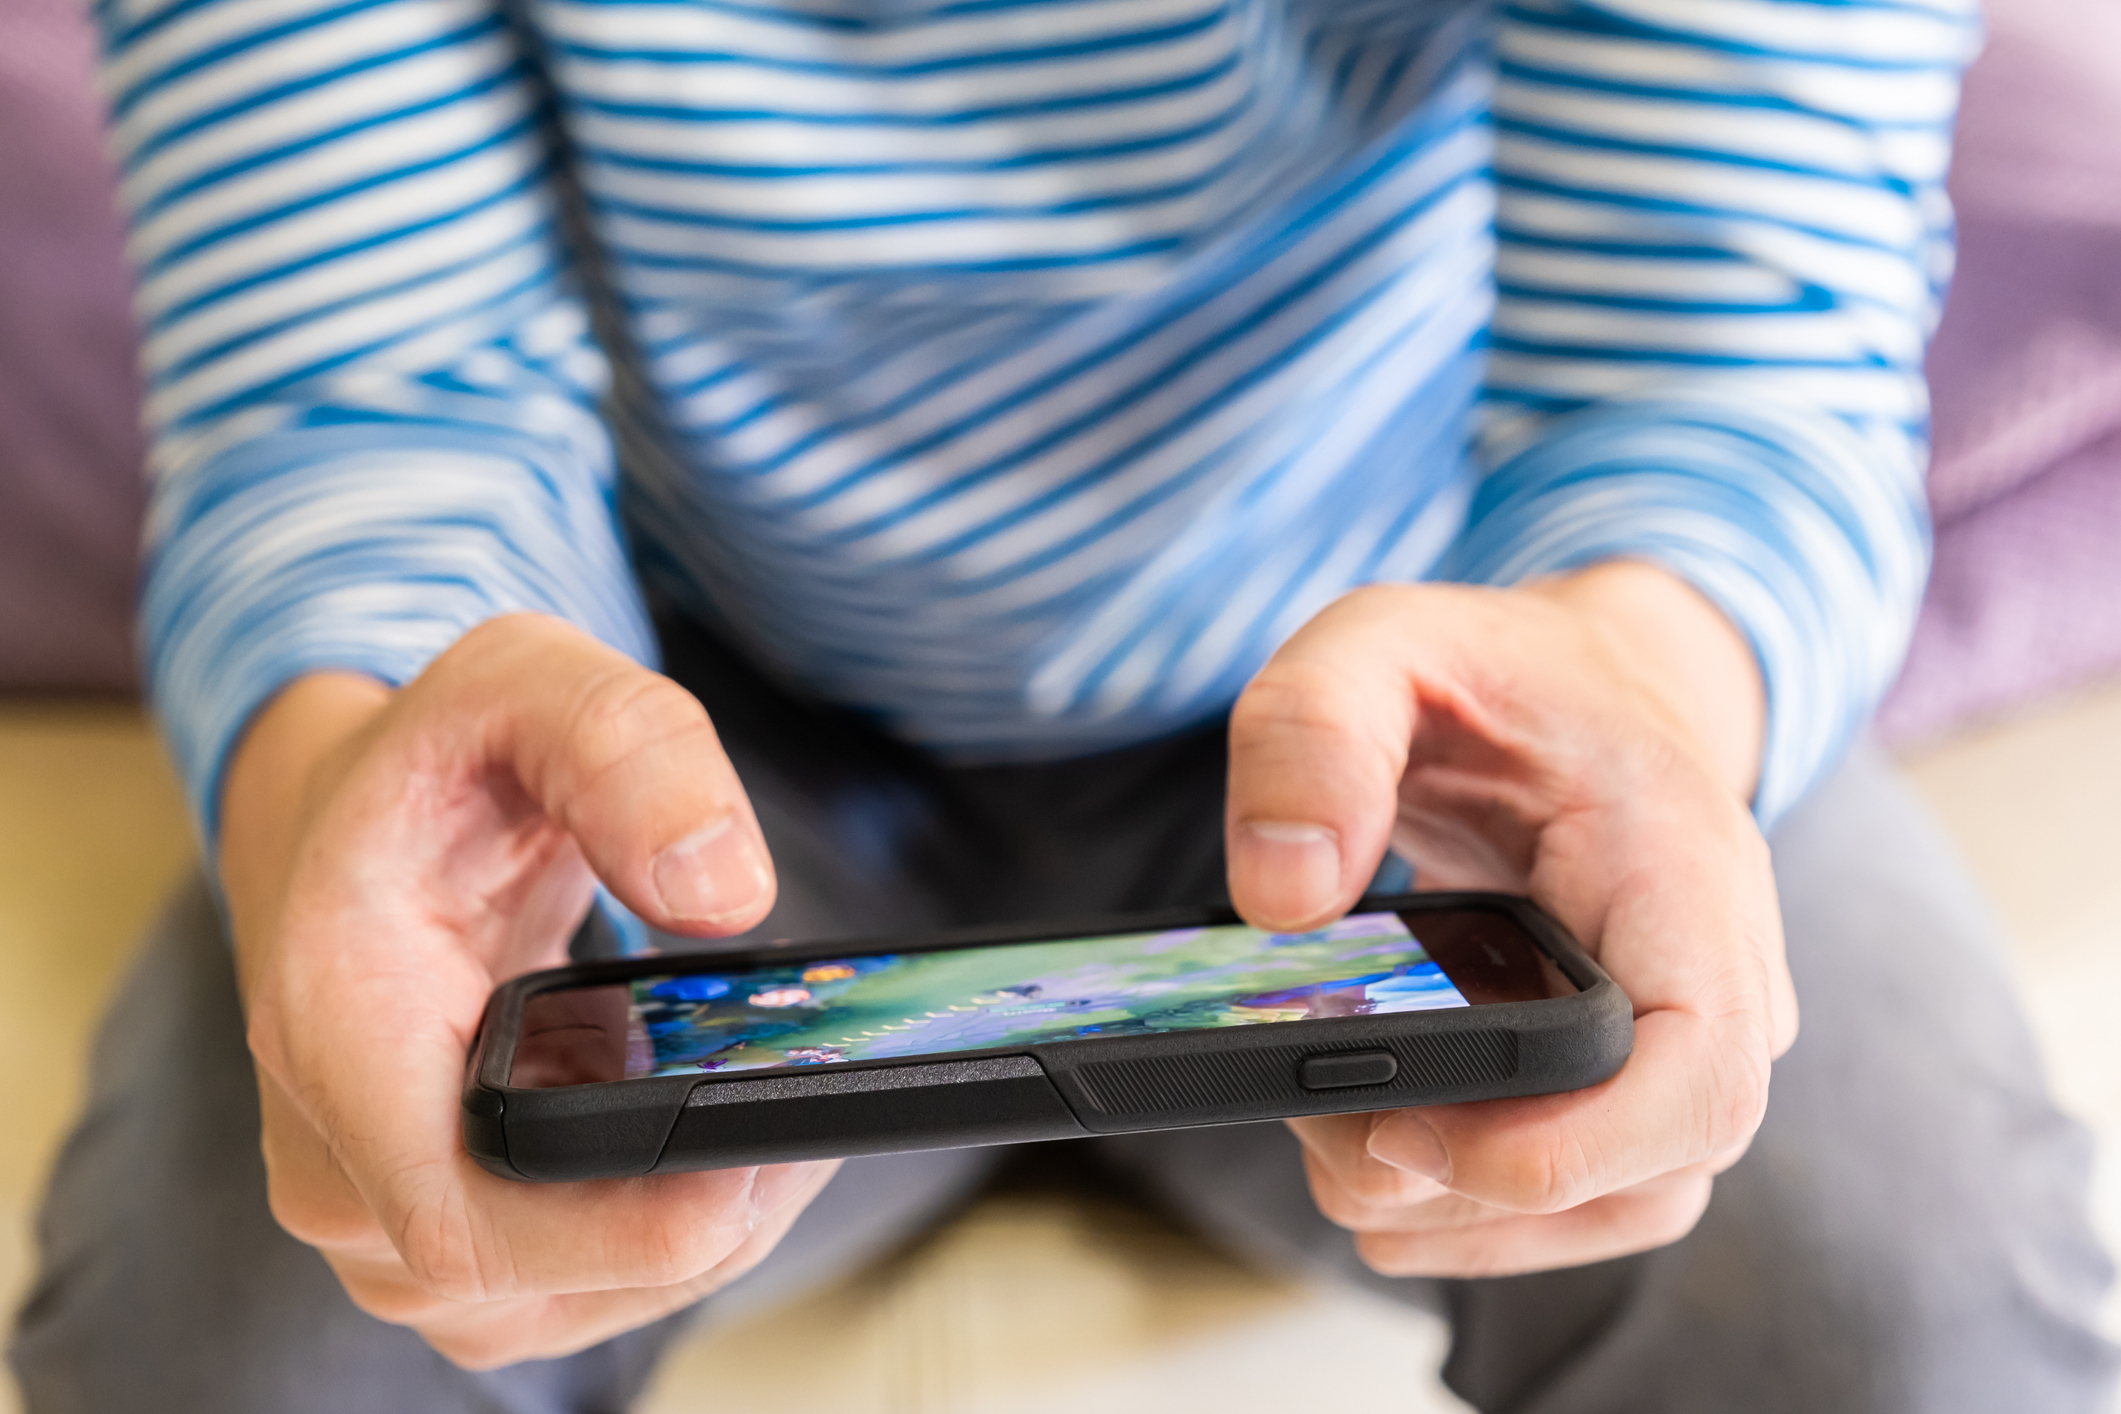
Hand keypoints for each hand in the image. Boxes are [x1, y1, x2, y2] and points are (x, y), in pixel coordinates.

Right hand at [219, 614, 836, 1367]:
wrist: (356, 820)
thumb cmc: (442, 761)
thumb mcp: (531, 681)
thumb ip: (630, 749)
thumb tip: (724, 890)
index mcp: (335, 1024)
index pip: (464, 1216)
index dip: (629, 1223)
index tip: (761, 1154)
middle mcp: (334, 1158)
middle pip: (539, 1280)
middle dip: (702, 1215)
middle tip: (815, 1104)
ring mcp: (385, 1218)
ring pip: (569, 1303)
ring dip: (700, 1233)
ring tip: (785, 1113)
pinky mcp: (444, 1237)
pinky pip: (573, 1287)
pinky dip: (669, 1233)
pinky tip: (732, 1147)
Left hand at [1223, 564, 1796, 1276]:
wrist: (1576, 685)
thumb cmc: (1490, 670)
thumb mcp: (1377, 643)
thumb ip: (1314, 733)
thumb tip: (1280, 896)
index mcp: (1684, 866)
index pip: (1700, 1068)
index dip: (1566, 1150)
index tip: (1407, 1136)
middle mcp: (1719, 973)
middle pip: (1652, 1172)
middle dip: (1472, 1193)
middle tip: (1321, 1130)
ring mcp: (1685, 1039)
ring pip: (1620, 1206)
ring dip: (1466, 1216)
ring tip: (1331, 1142)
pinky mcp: (1636, 1079)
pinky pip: (1587, 1192)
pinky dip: (1475, 1205)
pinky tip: (1376, 1158)